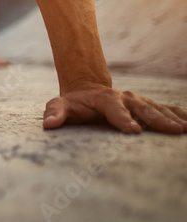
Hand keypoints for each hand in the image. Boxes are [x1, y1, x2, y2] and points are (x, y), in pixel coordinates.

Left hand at [43, 82, 186, 133]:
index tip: (134, 130)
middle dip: (158, 120)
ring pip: (158, 109)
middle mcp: (125, 98)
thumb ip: (54, 113)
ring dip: (173, 118)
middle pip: (143, 109)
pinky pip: (167, 109)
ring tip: (186, 129)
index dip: (124, 119)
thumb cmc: (73, 104)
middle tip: (173, 131)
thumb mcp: (60, 105)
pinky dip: (180, 114)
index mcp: (105, 99)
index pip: (115, 110)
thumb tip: (48, 124)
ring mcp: (138, 101)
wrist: (87, 91)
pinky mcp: (147, 106)